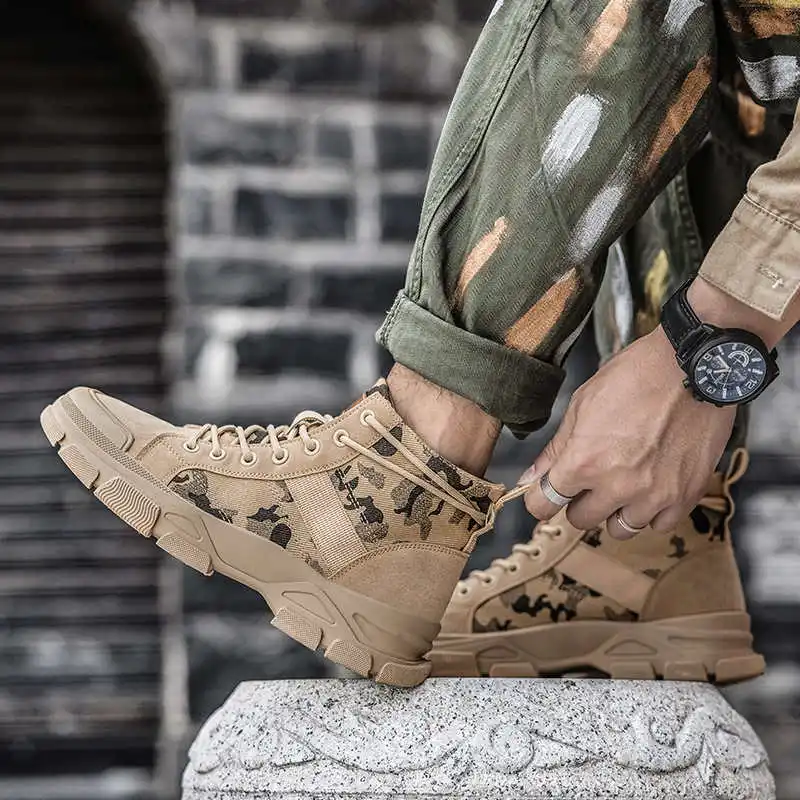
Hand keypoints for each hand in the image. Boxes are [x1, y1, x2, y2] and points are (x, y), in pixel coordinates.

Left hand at [520, 325, 735, 537]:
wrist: (695, 367)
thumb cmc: (637, 376)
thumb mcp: (582, 405)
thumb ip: (555, 449)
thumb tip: (532, 478)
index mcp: (584, 462)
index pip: (543, 505)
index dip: (539, 500)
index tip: (544, 495)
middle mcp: (617, 485)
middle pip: (580, 520)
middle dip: (578, 502)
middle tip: (588, 480)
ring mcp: (654, 495)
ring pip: (620, 529)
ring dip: (614, 510)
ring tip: (622, 483)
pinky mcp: (686, 495)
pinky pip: (658, 525)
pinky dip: (651, 511)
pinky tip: (650, 486)